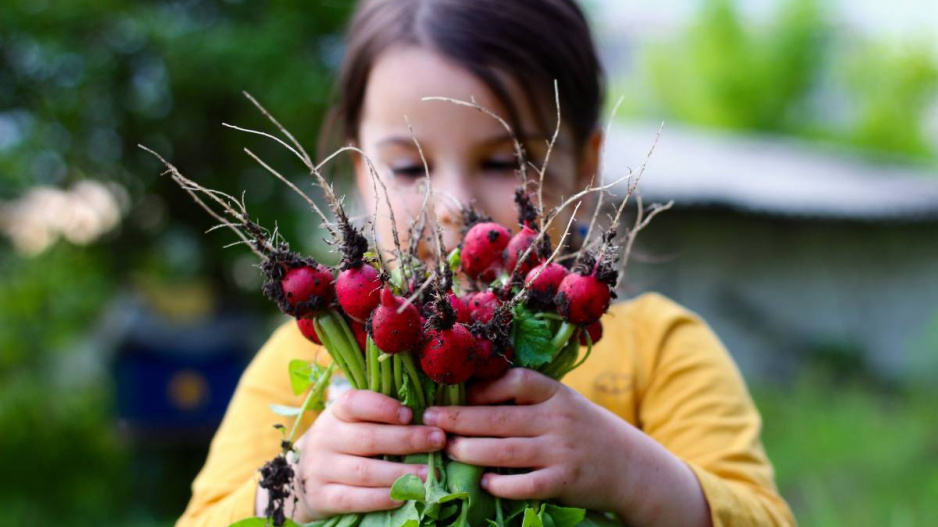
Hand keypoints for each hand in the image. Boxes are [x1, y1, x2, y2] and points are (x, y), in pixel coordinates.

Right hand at [257, 390, 446, 520]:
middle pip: (368, 438)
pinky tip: (403, 496)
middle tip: (438, 440)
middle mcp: (325, 438)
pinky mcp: (322, 497)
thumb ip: (378, 418)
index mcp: (335, 414)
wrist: (301, 479)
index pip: (354, 403)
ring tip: (430, 473)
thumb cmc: (342, 444)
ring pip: (365, 471)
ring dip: (401, 473)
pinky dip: (381, 498)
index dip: (383, 407)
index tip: (410, 414)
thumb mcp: (350, 424)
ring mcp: (321, 469)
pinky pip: (354, 499)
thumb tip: (426, 415)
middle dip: (408, 439)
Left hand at [421, 368, 710, 525]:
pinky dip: (503, 484)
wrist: (632, 467)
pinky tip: (484, 483)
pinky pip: (527, 484)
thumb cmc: (585, 432)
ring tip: (447, 449)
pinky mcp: (565, 481)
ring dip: (472, 451)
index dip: (485, 386)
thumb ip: (528, 400)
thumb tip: (473, 394)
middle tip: (429, 419)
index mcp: (556, 394)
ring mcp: (562, 451)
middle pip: (500, 418)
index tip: (459, 393)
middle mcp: (558, 419)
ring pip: (507, 451)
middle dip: (459, 418)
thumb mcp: (564, 404)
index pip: (517, 381)